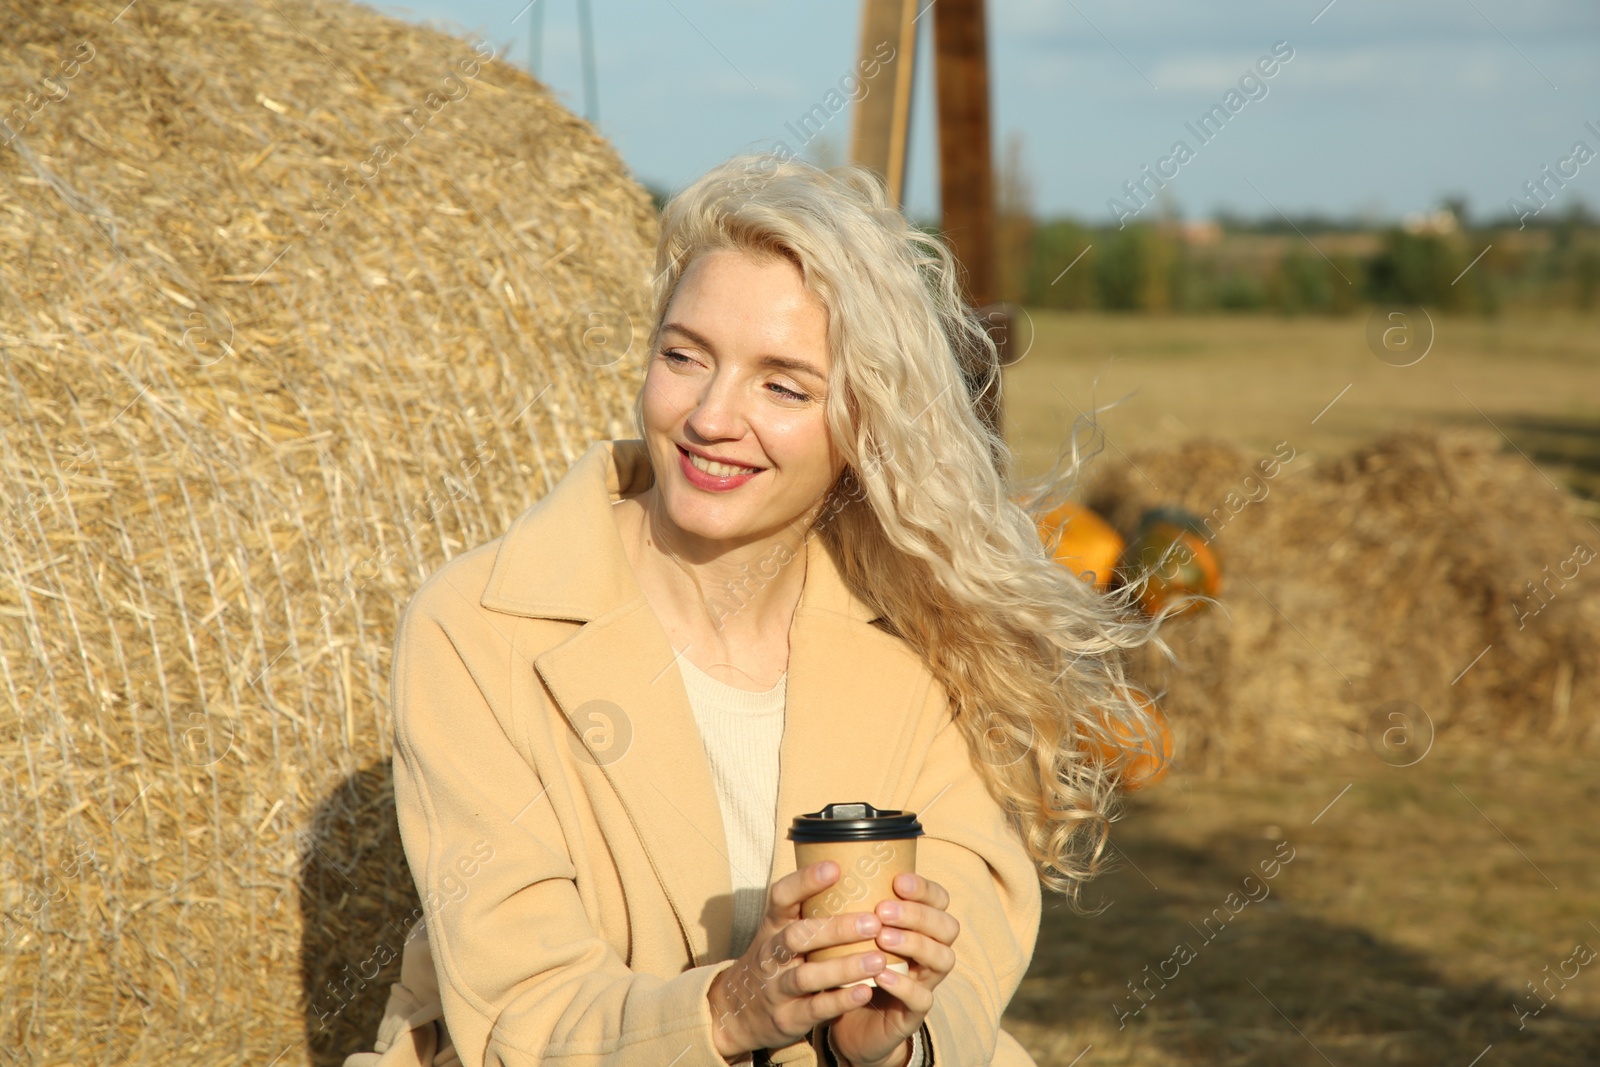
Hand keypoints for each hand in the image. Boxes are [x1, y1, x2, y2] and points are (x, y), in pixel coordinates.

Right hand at [707, 861, 896, 1058]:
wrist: (736, 1012)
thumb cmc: (773, 961)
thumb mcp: (779, 931)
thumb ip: (809, 910)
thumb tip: (854, 871)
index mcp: (772, 926)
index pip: (781, 897)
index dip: (805, 881)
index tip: (836, 867)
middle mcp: (770, 954)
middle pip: (798, 936)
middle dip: (835, 929)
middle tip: (873, 922)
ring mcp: (776, 987)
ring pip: (807, 976)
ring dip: (844, 967)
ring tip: (878, 960)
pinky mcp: (786, 1017)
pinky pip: (814, 1008)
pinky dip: (839, 1000)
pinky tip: (865, 992)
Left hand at [826, 872, 957, 1066]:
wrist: (848, 1020)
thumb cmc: (851, 965)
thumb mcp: (852, 931)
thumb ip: (853, 904)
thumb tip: (828, 862)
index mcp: (920, 926)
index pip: (939, 900)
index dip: (924, 889)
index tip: (897, 880)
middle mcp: (930, 951)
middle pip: (947, 927)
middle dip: (918, 915)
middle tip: (883, 911)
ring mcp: (926, 982)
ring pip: (942, 959)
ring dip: (914, 944)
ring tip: (882, 938)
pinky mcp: (913, 1013)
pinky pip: (922, 998)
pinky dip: (904, 984)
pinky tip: (882, 974)